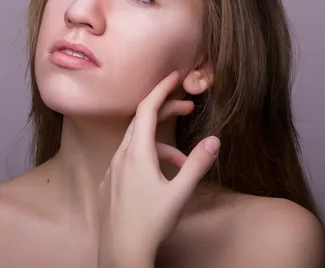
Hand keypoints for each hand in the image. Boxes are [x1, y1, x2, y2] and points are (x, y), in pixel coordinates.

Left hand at [97, 71, 220, 266]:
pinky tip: (160, 178)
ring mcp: (112, 171)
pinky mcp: (110, 184)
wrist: (121, 253)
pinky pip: (129, 161)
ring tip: (184, 162)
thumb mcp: (180, 193)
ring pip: (137, 144)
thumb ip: (197, 164)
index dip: (160, 89)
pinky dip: (148, 159)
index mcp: (136, 154)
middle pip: (142, 122)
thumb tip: (214, 139)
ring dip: (162, 145)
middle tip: (187, 107)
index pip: (146, 109)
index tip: (174, 76)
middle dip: (165, 110)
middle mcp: (120, 157)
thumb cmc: (150, 224)